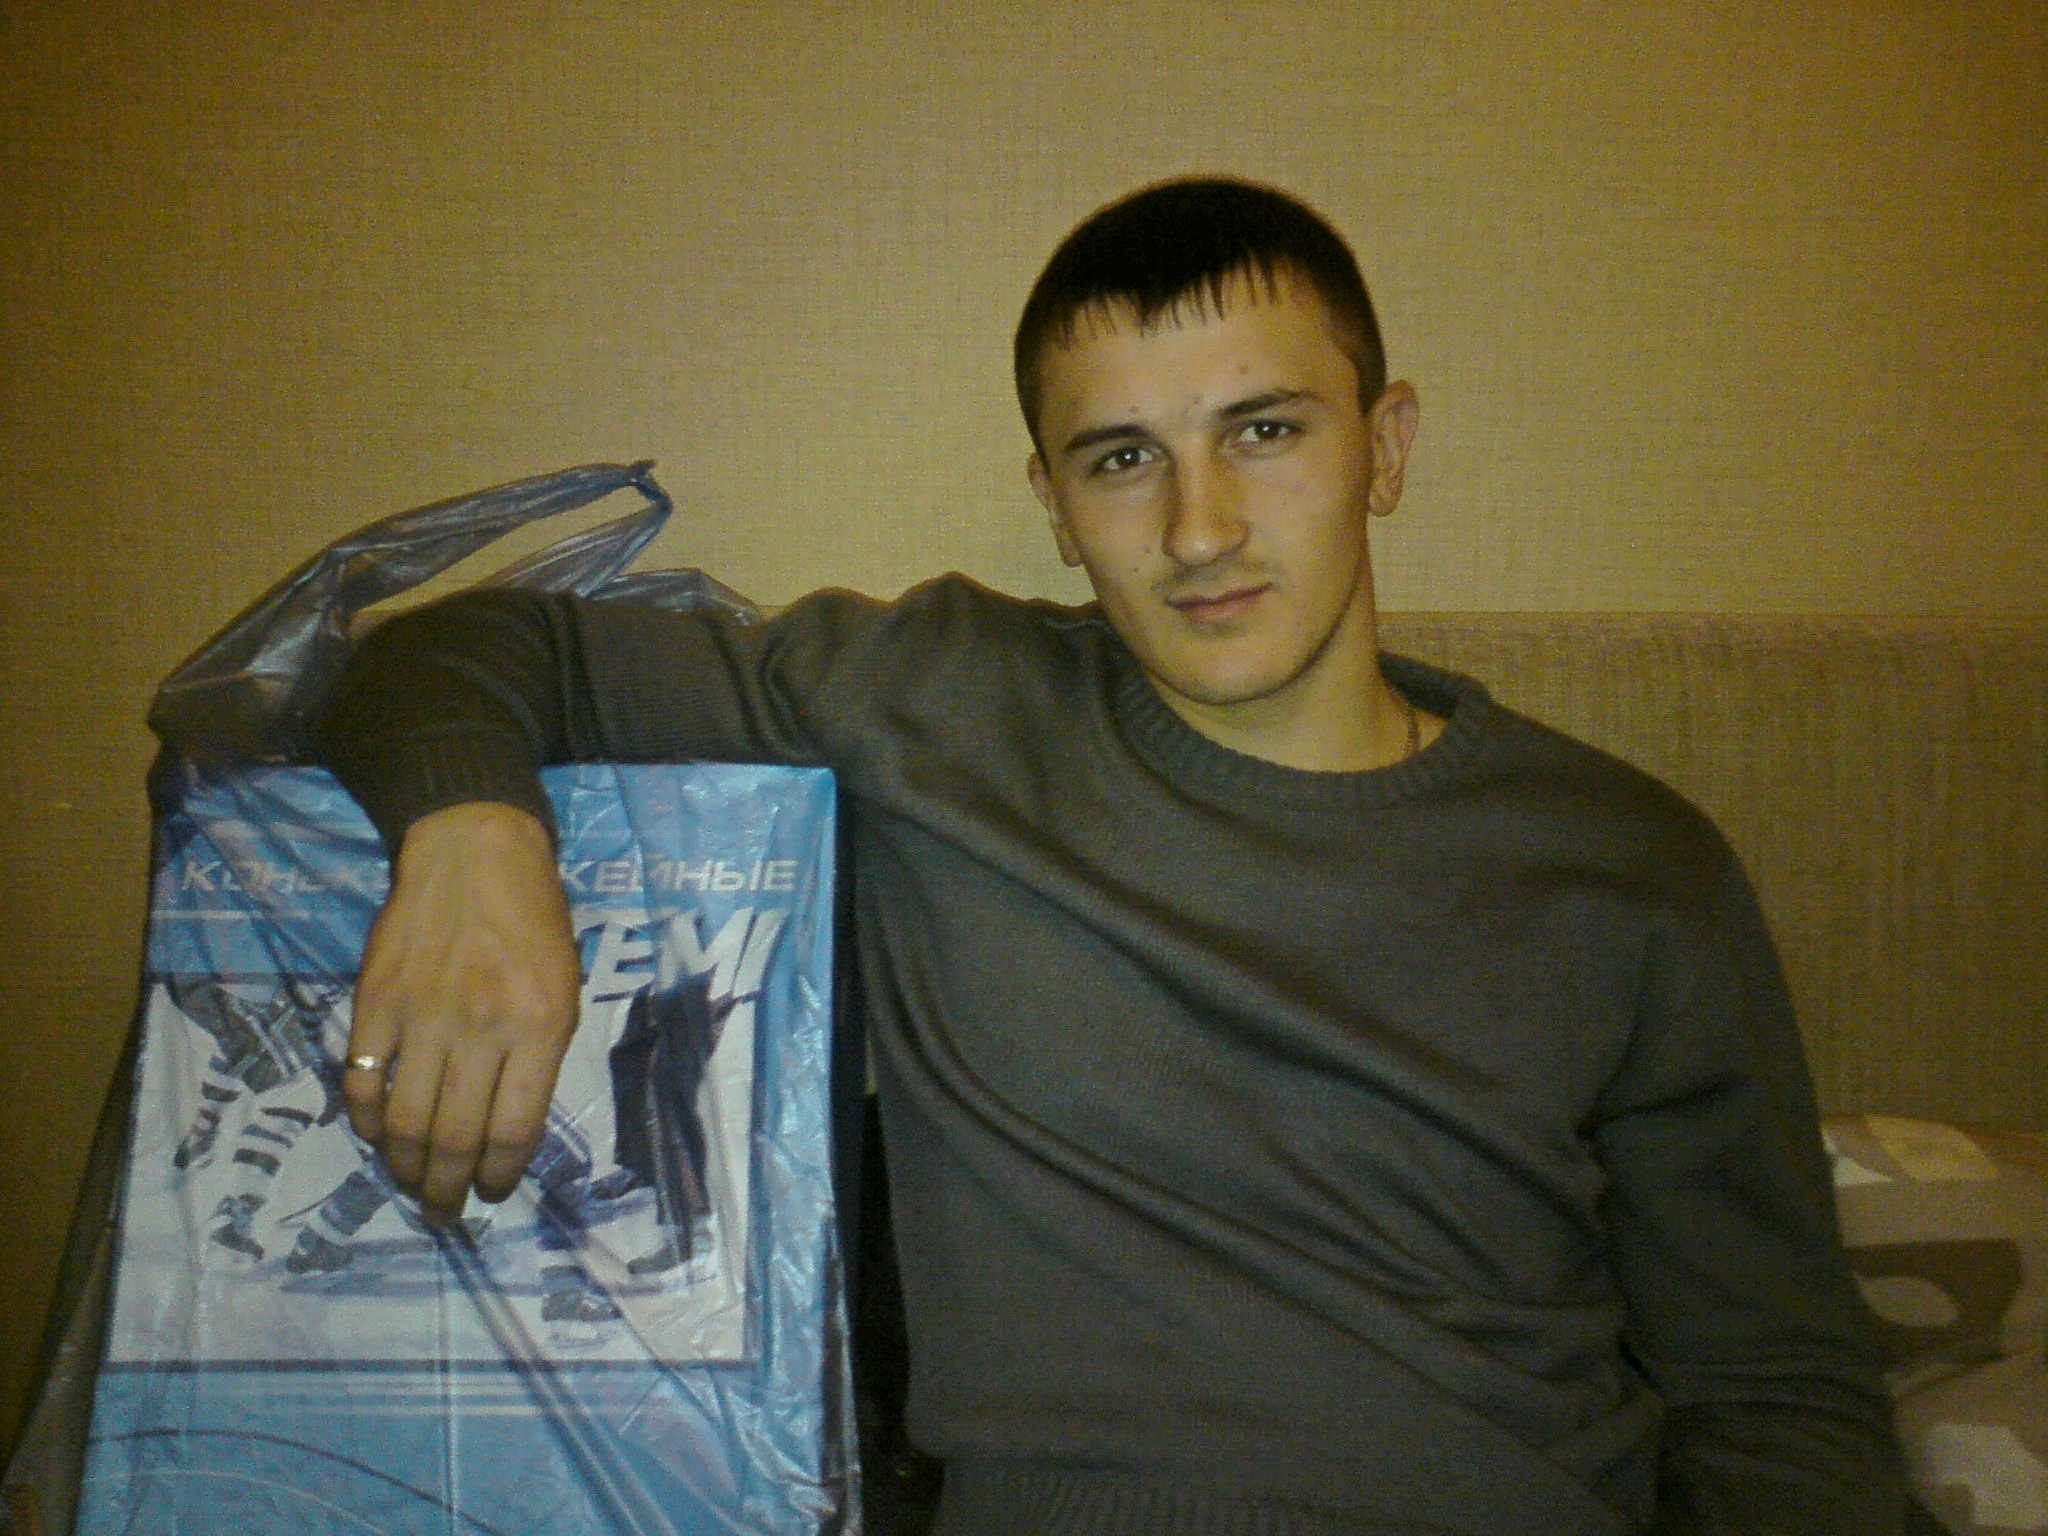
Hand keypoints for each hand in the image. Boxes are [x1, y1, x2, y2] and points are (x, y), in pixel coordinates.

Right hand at [344, 802, 579, 1222]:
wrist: (474, 854)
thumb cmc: (533, 923)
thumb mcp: (563, 990)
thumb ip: (537, 1059)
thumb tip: (505, 1132)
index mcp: (540, 1027)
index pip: (514, 1130)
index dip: (500, 1176)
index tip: (491, 1194)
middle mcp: (481, 1028)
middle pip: (453, 1138)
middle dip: (446, 1189)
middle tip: (443, 1211)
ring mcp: (422, 1016)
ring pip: (403, 1122)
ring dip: (403, 1167)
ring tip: (410, 1184)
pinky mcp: (375, 1001)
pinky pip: (363, 1080)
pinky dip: (367, 1119)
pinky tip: (377, 1133)